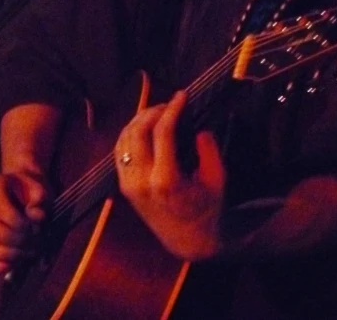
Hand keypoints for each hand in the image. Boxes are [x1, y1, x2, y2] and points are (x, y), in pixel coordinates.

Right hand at [0, 171, 50, 272]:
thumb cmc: (34, 192)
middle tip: (38, 243)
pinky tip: (20, 260)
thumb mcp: (42, 189)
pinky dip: (2, 265)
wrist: (28, 196)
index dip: (18, 222)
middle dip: (18, 240)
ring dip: (12, 255)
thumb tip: (35, 216)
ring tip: (32, 252)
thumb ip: (41, 199)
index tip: (36, 227)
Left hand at [115, 91, 225, 260]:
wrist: (186, 241)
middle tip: (170, 103)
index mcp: (166, 180)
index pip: (162, 133)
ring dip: (139, 119)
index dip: (172, 109)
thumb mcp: (217, 180)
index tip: (182, 94)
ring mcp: (128, 184)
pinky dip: (129, 133)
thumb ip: (208, 151)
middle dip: (153, 110)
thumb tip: (199, 128)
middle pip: (137, 131)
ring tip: (159, 111)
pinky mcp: (124, 186)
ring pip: (124, 139)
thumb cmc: (207, 210)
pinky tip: (145, 126)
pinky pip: (119, 151)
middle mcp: (141, 181)